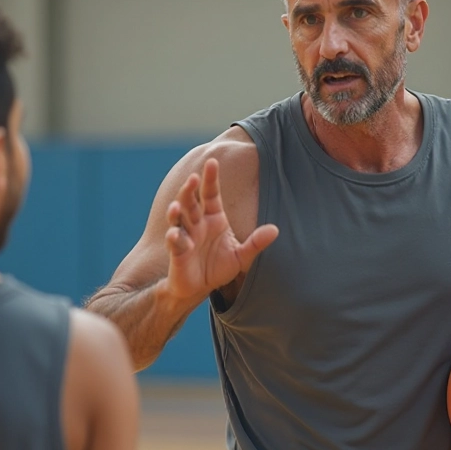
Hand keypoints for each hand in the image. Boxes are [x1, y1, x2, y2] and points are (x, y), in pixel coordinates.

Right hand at [164, 158, 278, 302]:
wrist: (201, 287)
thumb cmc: (219, 267)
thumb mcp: (242, 256)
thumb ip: (256, 243)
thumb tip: (275, 230)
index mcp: (213, 217)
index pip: (210, 193)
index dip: (210, 178)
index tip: (212, 162)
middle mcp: (197, 223)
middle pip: (191, 201)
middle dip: (190, 190)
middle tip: (194, 178)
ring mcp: (185, 236)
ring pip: (178, 219)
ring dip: (176, 211)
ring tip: (177, 206)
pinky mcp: (177, 253)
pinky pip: (175, 243)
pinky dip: (174, 238)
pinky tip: (175, 235)